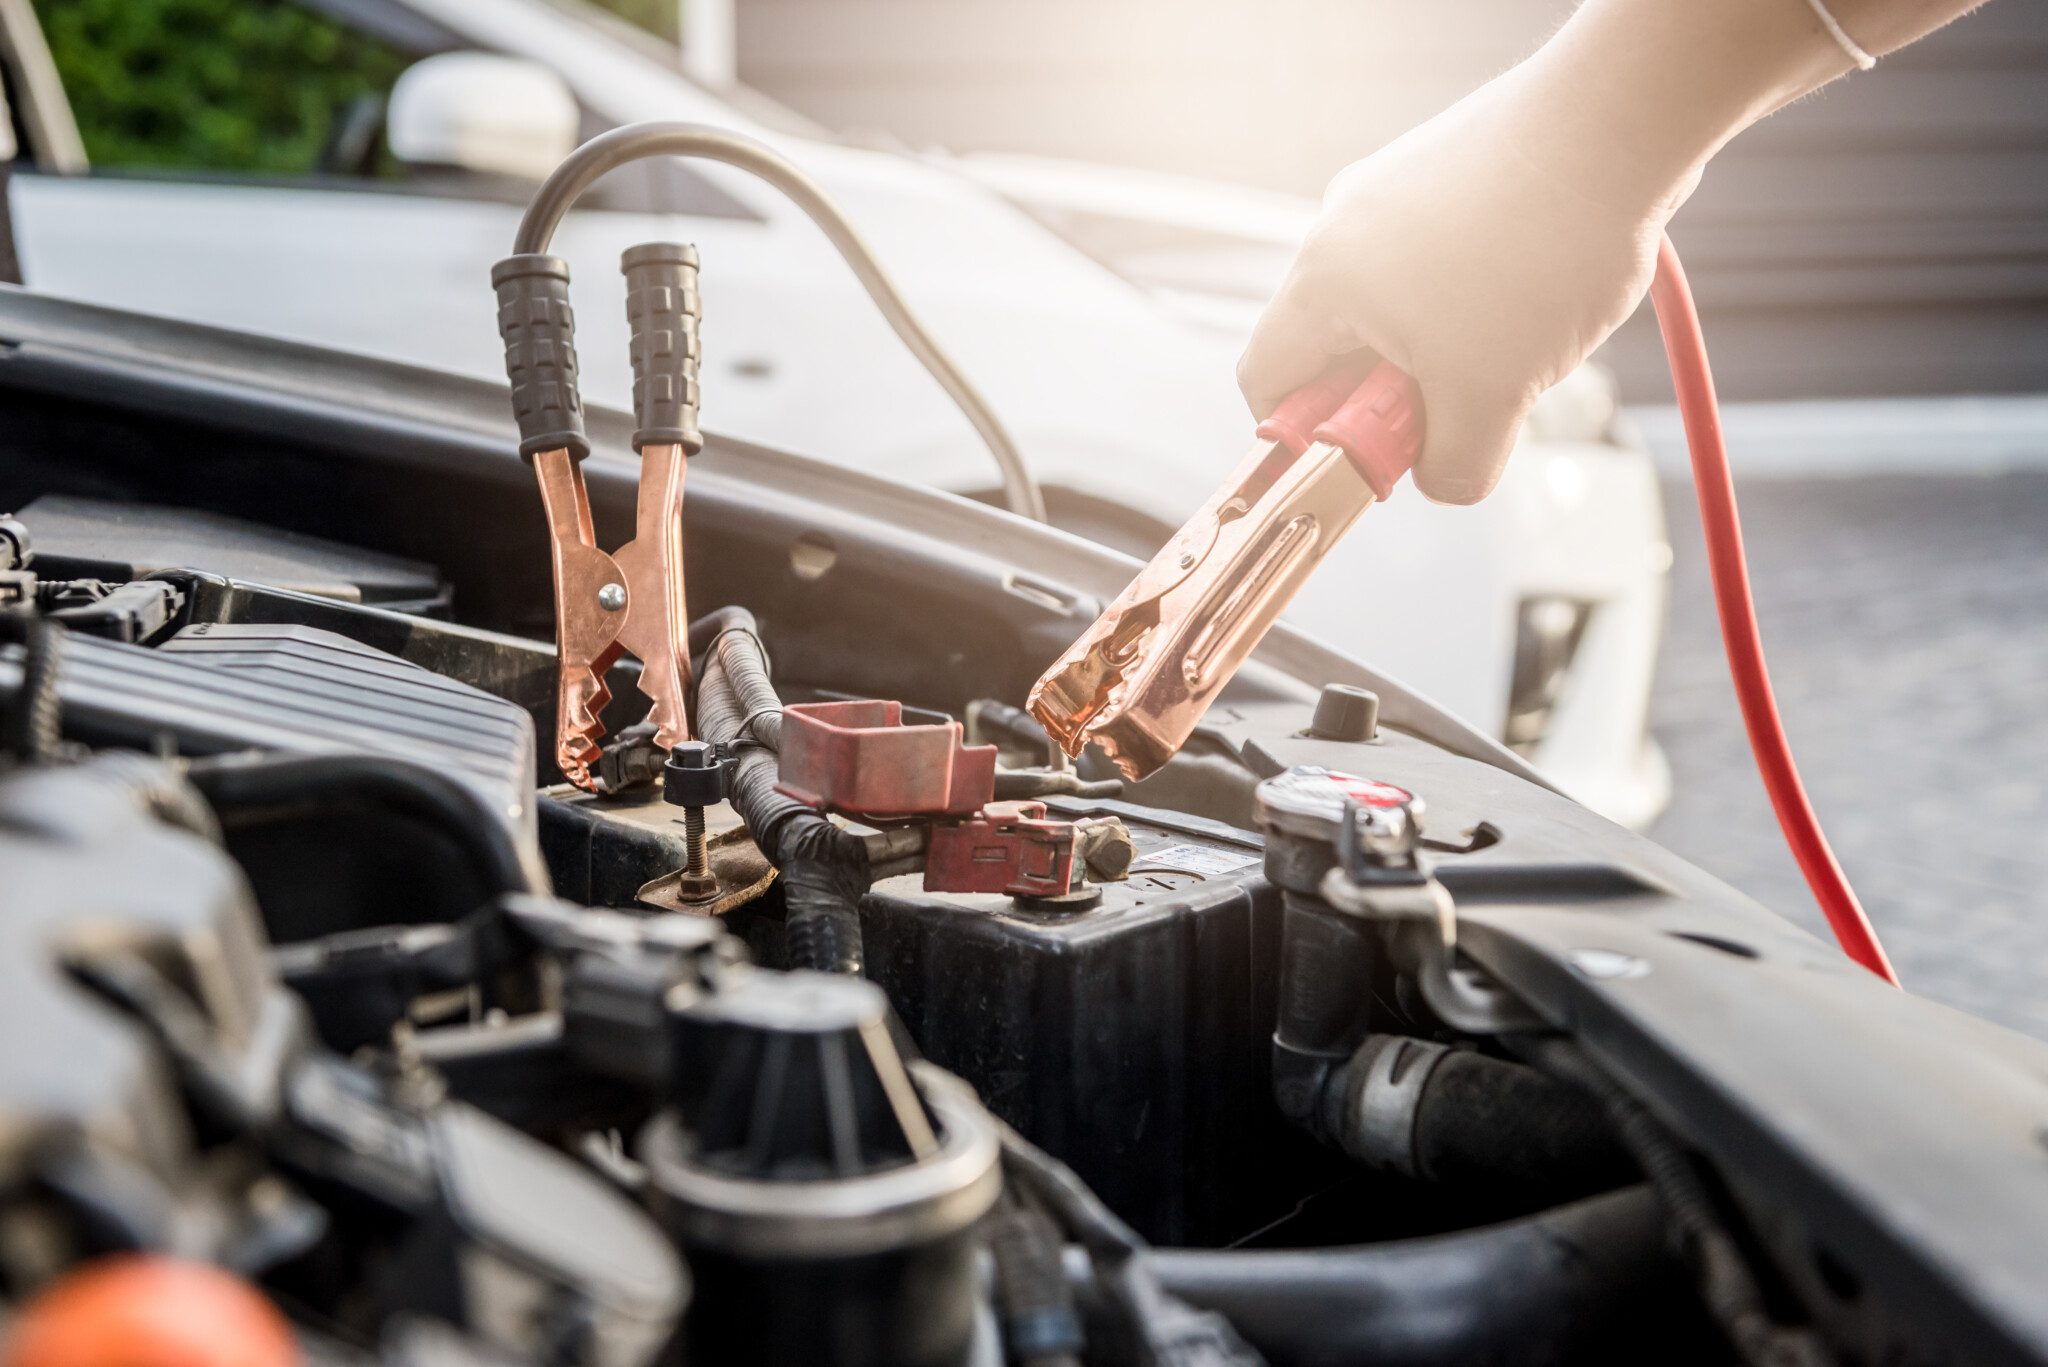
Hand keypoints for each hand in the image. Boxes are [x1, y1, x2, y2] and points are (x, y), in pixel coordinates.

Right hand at [1238, 70, 1694, 503]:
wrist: (1618, 122)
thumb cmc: (1537, 252)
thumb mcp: (1492, 396)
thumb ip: (1452, 464)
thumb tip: (1441, 479)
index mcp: (1323, 285)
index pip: (1265, 382)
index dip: (1304, 436)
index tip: (1371, 452)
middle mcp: (1341, 227)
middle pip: (1337, 344)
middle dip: (1397, 391)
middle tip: (1466, 405)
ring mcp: (1393, 188)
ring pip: (1398, 302)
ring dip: (1449, 344)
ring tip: (1522, 340)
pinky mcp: (1448, 165)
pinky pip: (1442, 256)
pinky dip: (1480, 291)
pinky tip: (1543, 289)